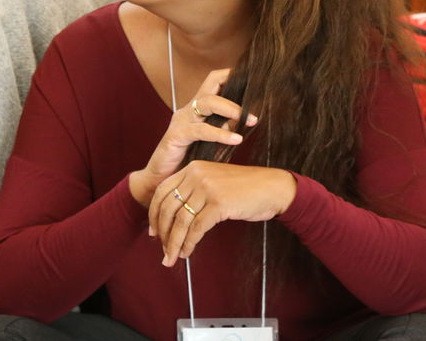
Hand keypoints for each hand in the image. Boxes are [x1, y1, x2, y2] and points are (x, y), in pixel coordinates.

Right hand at [128, 69, 254, 205]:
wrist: (161, 181)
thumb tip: (246, 122)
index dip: (231, 75)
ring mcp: (181, 121)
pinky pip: (201, 130)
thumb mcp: (210, 142)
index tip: (253, 78)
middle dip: (235, 86)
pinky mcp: (176, 135)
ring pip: (208, 103)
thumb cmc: (187, 161)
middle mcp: (188, 110)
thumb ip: (224, 129)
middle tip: (255, 101)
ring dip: (233, 109)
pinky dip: (220, 134)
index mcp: (197, 109)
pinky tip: (235, 140)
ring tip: (251, 120)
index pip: (213, 81)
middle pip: (211, 84)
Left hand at [149, 161, 297, 265]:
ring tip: (172, 257)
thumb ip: (195, 191)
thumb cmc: (246, 189)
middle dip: (162, 233)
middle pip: (168, 208)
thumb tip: (173, 217)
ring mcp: (208, 188)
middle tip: (162, 250)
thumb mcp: (215, 182)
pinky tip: (188, 252)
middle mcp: (197, 175)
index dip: (154, 214)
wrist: (273, 188)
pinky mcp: (219, 203)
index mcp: (193, 167)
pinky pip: (197, 228)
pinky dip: (189, 243)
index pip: (163, 191)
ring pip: (181, 221)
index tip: (153, 231)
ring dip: (174, 243)